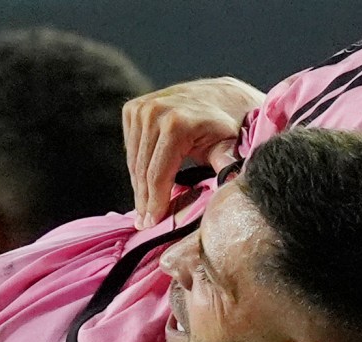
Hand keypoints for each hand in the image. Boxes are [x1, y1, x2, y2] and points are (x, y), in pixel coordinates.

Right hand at [123, 78, 266, 225]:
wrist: (221, 97)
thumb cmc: (229, 126)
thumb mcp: (231, 147)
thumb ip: (226, 165)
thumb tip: (231, 184)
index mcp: (176, 123)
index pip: (157, 174)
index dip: (155, 203)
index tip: (152, 225)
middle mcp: (154, 112)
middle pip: (142, 170)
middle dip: (144, 200)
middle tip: (145, 224)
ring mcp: (142, 108)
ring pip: (133, 161)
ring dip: (139, 187)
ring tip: (145, 209)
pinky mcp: (133, 109)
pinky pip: (130, 149)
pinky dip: (137, 167)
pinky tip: (147, 183)